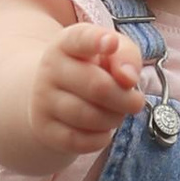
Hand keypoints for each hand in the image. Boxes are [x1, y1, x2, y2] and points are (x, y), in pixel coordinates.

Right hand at [28, 20, 147, 156]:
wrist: (52, 96)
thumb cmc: (91, 69)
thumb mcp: (111, 53)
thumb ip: (126, 56)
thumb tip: (129, 78)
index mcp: (67, 43)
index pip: (79, 39)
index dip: (96, 41)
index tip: (111, 43)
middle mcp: (50, 69)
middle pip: (98, 86)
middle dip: (126, 99)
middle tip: (136, 102)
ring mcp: (43, 100)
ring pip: (89, 117)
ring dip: (114, 119)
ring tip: (117, 114)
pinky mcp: (44, 129)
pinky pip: (79, 141)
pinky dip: (100, 138)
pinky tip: (103, 130)